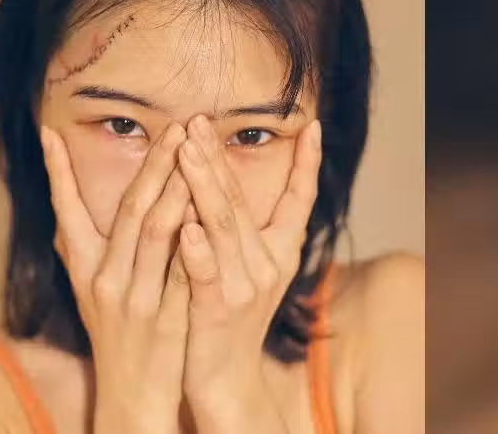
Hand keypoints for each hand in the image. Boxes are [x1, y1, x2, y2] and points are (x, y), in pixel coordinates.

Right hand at [40, 124, 191, 433]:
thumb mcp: (90, 289)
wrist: (133, 392)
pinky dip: (193, 238)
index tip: (49, 133)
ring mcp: (136, 298)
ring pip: (155, 234)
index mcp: (84, 269)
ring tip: (192, 154)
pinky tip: (206, 210)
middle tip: (173, 129)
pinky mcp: (167, 316)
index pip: (66, 212)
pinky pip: (182, 268)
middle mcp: (105, 280)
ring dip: (175, 190)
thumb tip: (69, 202)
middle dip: (151, 166)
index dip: (57, 173)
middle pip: (129, 212)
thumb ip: (85, 246)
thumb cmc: (115, 331)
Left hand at [175, 115, 322, 432]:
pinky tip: (186, 226)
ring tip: (188, 150)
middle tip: (198, 119)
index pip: (298, 200)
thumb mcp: (246, 268)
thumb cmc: (227, 316)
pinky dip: (198, 250)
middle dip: (220, 157)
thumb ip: (240, 227)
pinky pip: (208, 275)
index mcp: (279, 252)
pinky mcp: (218, 312)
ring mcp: (245, 289)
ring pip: (223, 227)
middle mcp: (268, 266)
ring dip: (205, 185)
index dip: (306, 164)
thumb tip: (226, 178)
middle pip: (243, 201)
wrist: (223, 378)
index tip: (310, 125)